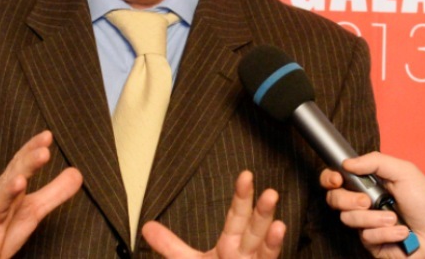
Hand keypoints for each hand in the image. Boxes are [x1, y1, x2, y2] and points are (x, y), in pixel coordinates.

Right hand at [0, 130, 82, 258]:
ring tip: (20, 181)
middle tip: (44, 152)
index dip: (32, 150)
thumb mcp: (32, 210)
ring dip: (7, 192)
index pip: (20, 165)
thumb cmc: (2, 227)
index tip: (48, 135)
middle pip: (11, 179)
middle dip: (26, 165)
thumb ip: (54, 192)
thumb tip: (78, 173)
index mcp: (10, 190)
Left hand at [142, 170, 284, 257]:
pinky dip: (271, 251)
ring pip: (265, 253)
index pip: (237, 217)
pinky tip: (277, 238)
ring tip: (278, 222)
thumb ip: (170, 245)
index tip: (246, 175)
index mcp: (231, 246)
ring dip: (272, 239)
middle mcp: (246, 256)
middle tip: (270, 192)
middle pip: (254, 231)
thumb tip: (146, 227)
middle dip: (262, 213)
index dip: (242, 197)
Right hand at [320, 152, 424, 258]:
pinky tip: (401, 231)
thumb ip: (375, 161)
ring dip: (375, 219)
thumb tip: (347, 163)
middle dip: (349, 200)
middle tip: (368, 201)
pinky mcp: (372, 243)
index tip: (337, 179)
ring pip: (348, 219)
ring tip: (394, 218)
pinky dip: (386, 233)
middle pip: (334, 199)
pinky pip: (366, 237)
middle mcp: (362, 202)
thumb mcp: (404, 172)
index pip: (335, 178)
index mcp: (366, 183)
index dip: (329, 178)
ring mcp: (366, 223)